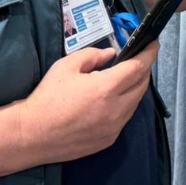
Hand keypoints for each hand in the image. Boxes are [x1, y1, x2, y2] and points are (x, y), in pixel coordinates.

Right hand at [14, 41, 158, 163]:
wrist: (31, 135)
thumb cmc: (47, 98)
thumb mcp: (67, 66)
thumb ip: (93, 55)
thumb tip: (111, 54)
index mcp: (106, 89)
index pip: (138, 68)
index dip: (149, 54)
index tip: (153, 44)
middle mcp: (115, 110)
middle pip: (142, 85)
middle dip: (144, 69)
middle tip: (139, 58)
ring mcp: (113, 127)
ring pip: (135, 103)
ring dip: (135, 88)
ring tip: (126, 77)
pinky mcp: (108, 140)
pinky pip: (125, 118)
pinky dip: (125, 105)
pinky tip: (114, 99)